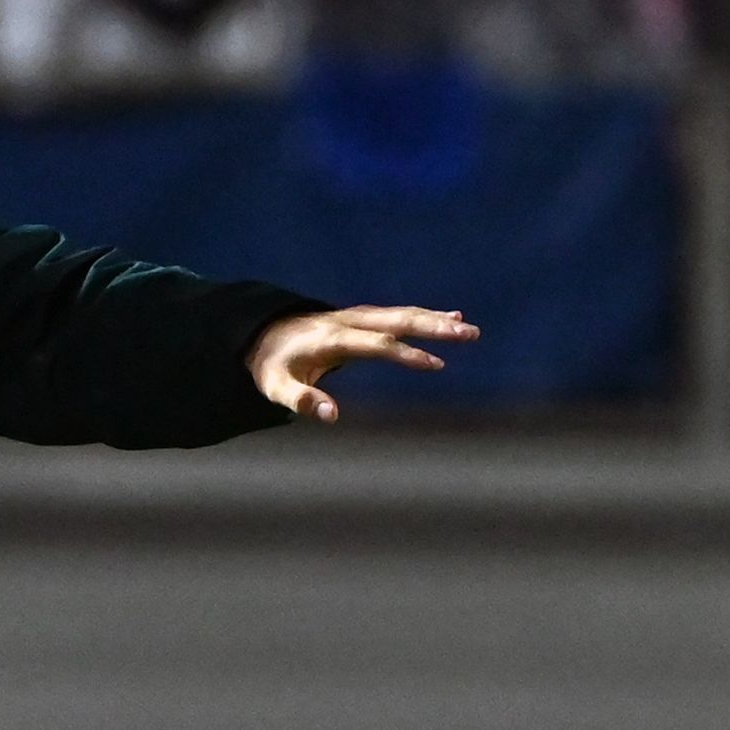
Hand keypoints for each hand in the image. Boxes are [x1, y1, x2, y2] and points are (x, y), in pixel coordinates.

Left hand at [248, 306, 478, 423]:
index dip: (406, 353)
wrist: (260, 334)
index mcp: (331, 339)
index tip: (436, 364)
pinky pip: (396, 315)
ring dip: (435, 320)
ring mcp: (354, 317)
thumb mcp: (275, 387)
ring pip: (401, 314)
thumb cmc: (270, 365)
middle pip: (397, 320)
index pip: (376, 344)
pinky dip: (423, 316)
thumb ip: (301, 400)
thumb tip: (332, 416)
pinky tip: (449, 317)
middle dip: (434, 327)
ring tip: (468, 328)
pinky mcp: (359, 318)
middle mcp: (347, 322)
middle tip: (468, 333)